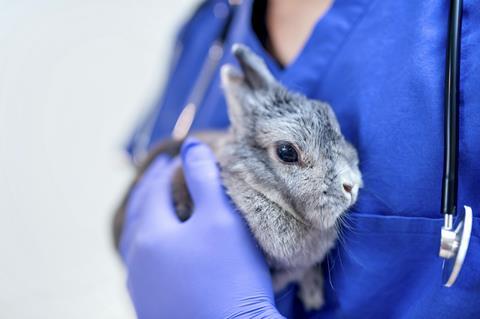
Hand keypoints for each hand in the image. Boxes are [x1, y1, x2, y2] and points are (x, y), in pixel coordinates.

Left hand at [120, 139, 284, 318]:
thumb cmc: (230, 276)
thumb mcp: (220, 218)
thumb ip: (203, 178)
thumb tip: (190, 145)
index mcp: (150, 234)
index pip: (153, 190)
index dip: (166, 170)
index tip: (176, 156)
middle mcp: (137, 260)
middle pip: (138, 214)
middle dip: (149, 189)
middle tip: (158, 171)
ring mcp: (140, 287)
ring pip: (137, 242)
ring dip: (145, 216)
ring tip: (152, 205)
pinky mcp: (151, 307)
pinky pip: (143, 266)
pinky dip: (150, 245)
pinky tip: (160, 250)